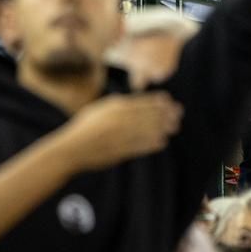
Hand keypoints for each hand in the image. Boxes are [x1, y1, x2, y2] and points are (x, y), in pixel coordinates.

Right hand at [56, 92, 183, 170]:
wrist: (72, 148)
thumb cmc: (84, 128)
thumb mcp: (100, 110)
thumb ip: (117, 106)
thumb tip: (133, 104)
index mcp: (115, 106)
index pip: (142, 102)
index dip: (157, 101)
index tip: (169, 101)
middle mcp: (120, 119)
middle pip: (148, 114)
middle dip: (165, 113)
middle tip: (179, 113)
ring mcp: (121, 135)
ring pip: (148, 129)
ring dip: (163, 127)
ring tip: (174, 127)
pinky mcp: (121, 150)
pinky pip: (141, 146)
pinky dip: (153, 143)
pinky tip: (162, 142)